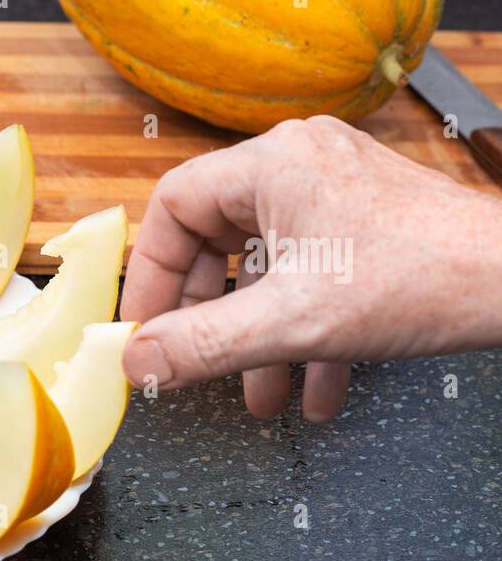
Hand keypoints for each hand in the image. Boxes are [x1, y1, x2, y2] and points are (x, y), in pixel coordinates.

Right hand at [119, 115, 501, 421]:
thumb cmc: (423, 278)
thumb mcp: (291, 323)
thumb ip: (201, 345)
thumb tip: (136, 362)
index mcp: (273, 165)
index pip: (175, 207)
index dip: (153, 274)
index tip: (146, 327)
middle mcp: (301, 167)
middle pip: (217, 241)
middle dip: (209, 317)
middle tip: (193, 361)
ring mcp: (337, 195)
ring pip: (267, 269)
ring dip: (258, 338)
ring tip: (261, 394)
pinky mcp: (367, 226)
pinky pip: (311, 277)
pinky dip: (303, 332)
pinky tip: (314, 387)